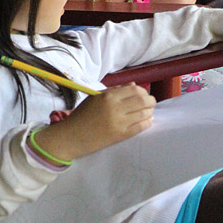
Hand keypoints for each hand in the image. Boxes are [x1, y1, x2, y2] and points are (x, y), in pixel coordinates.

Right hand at [35, 85, 155, 159]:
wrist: (71, 136)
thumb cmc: (82, 115)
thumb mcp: (96, 97)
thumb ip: (116, 90)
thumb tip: (135, 86)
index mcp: (108, 96)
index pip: (135, 90)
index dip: (143, 91)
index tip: (144, 94)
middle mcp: (115, 107)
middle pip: (142, 100)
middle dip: (150, 101)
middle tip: (151, 102)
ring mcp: (119, 122)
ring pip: (144, 113)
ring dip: (150, 111)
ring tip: (149, 111)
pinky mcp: (120, 135)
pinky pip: (140, 127)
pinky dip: (147, 123)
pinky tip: (148, 121)